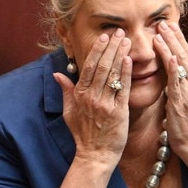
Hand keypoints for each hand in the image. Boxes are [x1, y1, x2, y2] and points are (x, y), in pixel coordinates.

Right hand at [53, 29, 131, 163]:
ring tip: (127, 40)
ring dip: (120, 55)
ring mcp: (104, 104)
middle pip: (101, 66)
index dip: (97, 50)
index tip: (104, 37)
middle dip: (111, 47)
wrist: (95, 155)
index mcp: (79, 95)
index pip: (88, 67)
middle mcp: (91, 97)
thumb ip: (65, 91)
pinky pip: (122, 88)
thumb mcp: (69, 112)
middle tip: (119, 32)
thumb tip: (57, 74)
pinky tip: (130, 60)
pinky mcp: (118, 112)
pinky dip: (125, 73)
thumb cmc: (83, 134)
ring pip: (112, 74)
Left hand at [153, 21, 187, 155]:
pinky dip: (175, 69)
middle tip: (162, 21)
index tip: (168, 24)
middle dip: (174, 37)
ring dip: (171, 47)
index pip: (187, 54)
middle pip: (185, 54)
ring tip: (160, 32)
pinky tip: (170, 57)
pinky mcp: (182, 102)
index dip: (178, 38)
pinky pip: (178, 83)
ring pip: (181, 65)